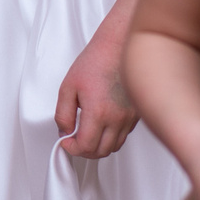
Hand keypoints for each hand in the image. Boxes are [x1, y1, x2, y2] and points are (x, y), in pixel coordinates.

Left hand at [55, 18, 140, 158]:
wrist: (119, 47)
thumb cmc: (96, 61)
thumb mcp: (68, 87)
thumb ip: (63, 114)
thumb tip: (65, 132)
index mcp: (98, 112)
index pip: (86, 147)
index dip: (72, 148)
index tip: (66, 141)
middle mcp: (117, 118)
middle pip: (101, 152)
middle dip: (84, 151)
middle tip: (74, 141)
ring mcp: (130, 118)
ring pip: (114, 146)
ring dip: (99, 146)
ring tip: (88, 135)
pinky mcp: (137, 114)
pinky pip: (124, 135)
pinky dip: (112, 137)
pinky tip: (102, 126)